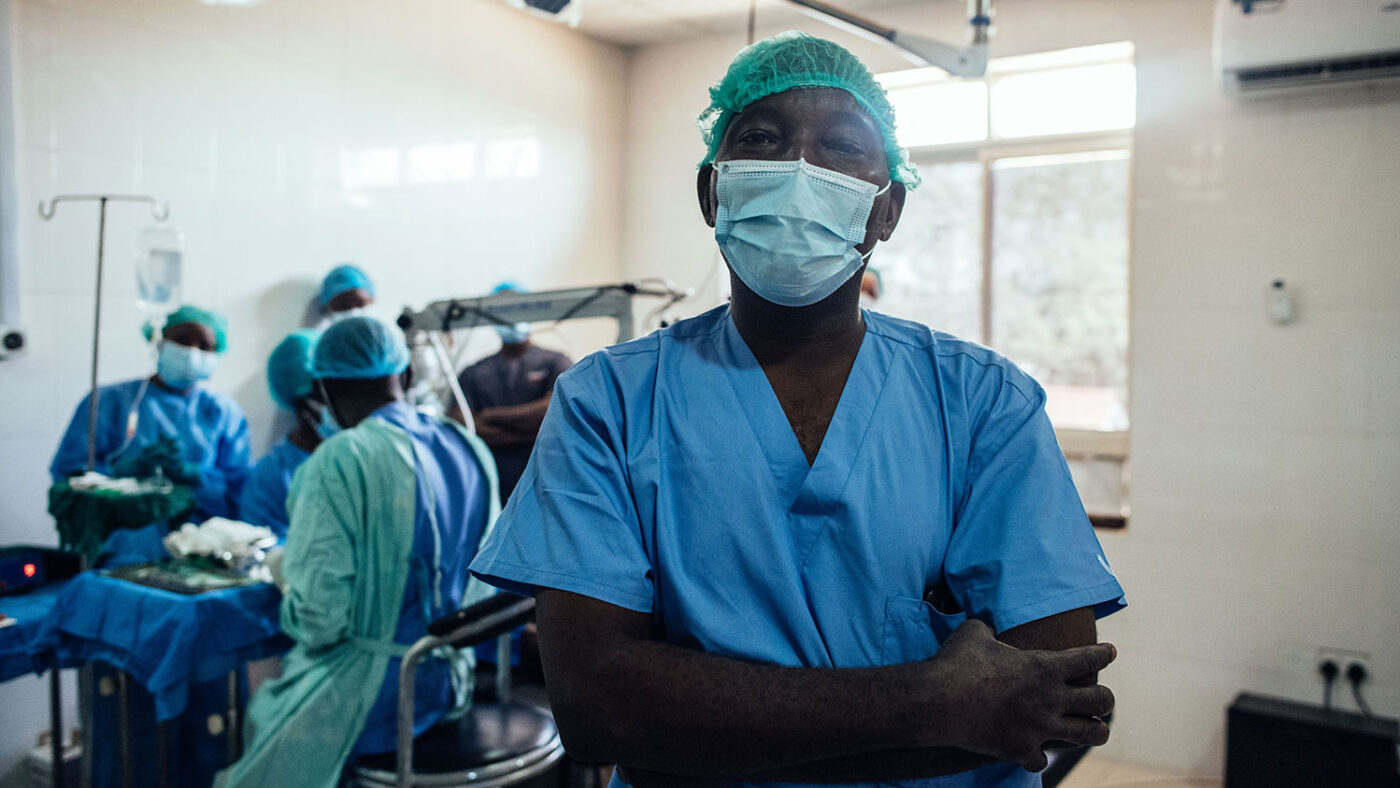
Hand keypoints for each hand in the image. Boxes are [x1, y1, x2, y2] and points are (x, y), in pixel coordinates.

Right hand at [925, 619, 1114, 771]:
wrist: (938, 701)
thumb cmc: (956, 662)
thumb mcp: (973, 632)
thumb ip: (988, 628)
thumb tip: (985, 626)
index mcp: (1045, 667)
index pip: (1088, 658)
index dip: (1103, 654)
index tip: (1110, 652)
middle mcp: (1051, 698)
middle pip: (1101, 700)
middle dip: (1105, 698)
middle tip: (1102, 697)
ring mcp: (1039, 727)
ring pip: (1088, 734)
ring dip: (1095, 731)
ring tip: (1096, 729)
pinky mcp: (1021, 750)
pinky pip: (1041, 760)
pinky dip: (1039, 757)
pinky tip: (1036, 754)